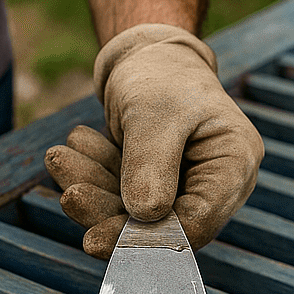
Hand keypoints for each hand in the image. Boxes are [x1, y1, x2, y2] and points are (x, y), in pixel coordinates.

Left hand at [45, 24, 262, 258]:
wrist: (148, 55)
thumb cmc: (161, 74)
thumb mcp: (154, 111)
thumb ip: (150, 163)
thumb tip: (144, 216)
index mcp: (234, 164)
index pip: (196, 222)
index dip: (147, 238)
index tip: (96, 237)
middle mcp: (216, 183)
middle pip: (163, 225)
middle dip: (109, 213)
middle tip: (70, 197)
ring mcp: (186, 187)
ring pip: (135, 214)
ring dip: (93, 191)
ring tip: (59, 157)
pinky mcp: (157, 187)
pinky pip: (122, 197)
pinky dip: (93, 178)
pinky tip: (72, 151)